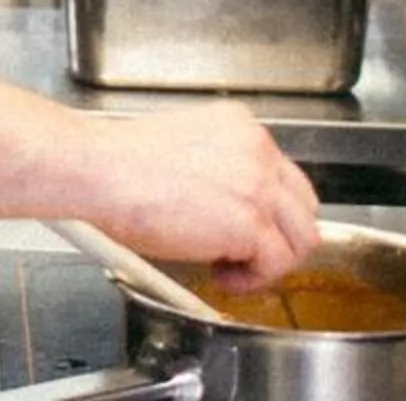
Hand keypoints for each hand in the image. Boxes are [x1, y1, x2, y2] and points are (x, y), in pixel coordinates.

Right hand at [69, 103, 319, 288]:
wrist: (101, 170)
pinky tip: (221, 275)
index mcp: (241, 126)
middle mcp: (258, 150)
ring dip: (271, 261)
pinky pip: (276, 263)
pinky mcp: (250, 222)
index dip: (271, 211)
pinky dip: (252, 279)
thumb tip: (228, 206)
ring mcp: (259, 185)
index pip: (284, 175)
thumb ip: (220, 168)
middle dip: (281, 237)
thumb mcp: (184, 148)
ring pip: (302, 238)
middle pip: (304, 206)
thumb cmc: (120, 163)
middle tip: (248, 254)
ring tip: (232, 267)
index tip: (249, 229)